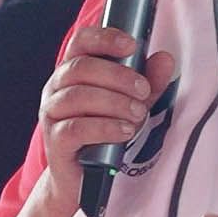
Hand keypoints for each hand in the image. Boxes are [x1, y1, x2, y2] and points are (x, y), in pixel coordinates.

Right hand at [33, 27, 175, 215]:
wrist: (83, 179)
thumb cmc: (104, 135)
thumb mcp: (131, 104)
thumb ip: (148, 83)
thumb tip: (165, 59)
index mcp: (73, 71)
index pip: (81, 41)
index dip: (105, 37)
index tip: (132, 45)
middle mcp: (56, 88)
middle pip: (81, 68)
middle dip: (118, 76)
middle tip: (143, 90)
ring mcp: (52, 114)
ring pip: (77, 96)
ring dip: (114, 102)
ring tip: (137, 113)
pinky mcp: (55, 141)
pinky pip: (76, 128)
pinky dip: (105, 127)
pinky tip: (124, 131)